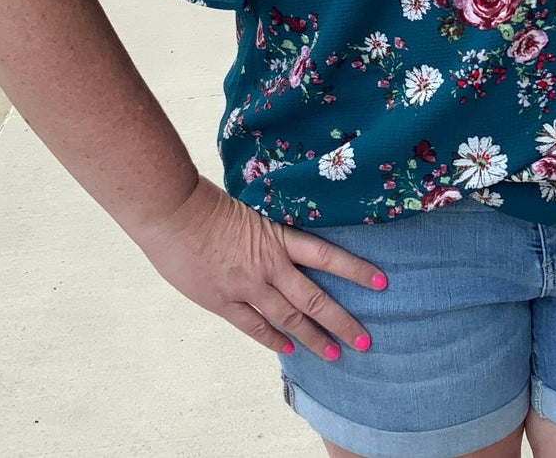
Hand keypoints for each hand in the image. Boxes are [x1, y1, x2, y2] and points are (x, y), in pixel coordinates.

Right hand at [131, 176, 384, 358]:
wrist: (174, 213)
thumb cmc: (208, 201)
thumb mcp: (251, 209)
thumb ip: (269, 230)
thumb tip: (285, 234)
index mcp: (278, 238)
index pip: (328, 256)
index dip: (356, 270)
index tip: (382, 282)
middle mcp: (269, 266)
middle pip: (314, 299)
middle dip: (341, 321)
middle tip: (365, 339)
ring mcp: (246, 287)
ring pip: (288, 319)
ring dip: (312, 339)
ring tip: (333, 354)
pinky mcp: (223, 302)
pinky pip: (253, 326)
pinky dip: (272, 339)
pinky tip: (287, 349)